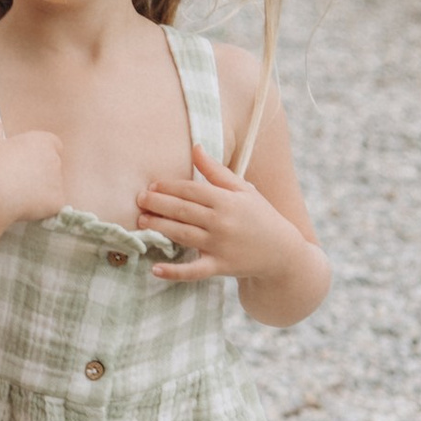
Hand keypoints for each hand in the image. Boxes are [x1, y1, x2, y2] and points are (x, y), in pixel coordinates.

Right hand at [0, 112, 65, 230]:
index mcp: (43, 142)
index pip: (53, 144)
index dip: (40, 152)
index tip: (25, 160)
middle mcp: (55, 160)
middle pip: (52, 166)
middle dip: (40, 172)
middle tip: (17, 179)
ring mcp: (58, 182)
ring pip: (52, 187)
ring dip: (41, 190)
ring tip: (17, 195)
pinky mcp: (57, 202)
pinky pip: (52, 205)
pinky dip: (42, 208)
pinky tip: (24, 208)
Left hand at [137, 146, 290, 285]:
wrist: (282, 252)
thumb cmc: (259, 216)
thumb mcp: (243, 189)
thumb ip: (216, 171)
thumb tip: (195, 148)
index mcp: (227, 200)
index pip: (191, 190)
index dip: (169, 187)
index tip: (152, 185)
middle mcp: (222, 222)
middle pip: (183, 210)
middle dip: (158, 204)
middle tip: (139, 200)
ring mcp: (220, 246)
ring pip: (183, 235)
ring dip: (159, 227)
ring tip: (141, 222)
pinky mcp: (219, 267)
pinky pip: (194, 271)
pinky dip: (175, 272)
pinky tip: (155, 270)